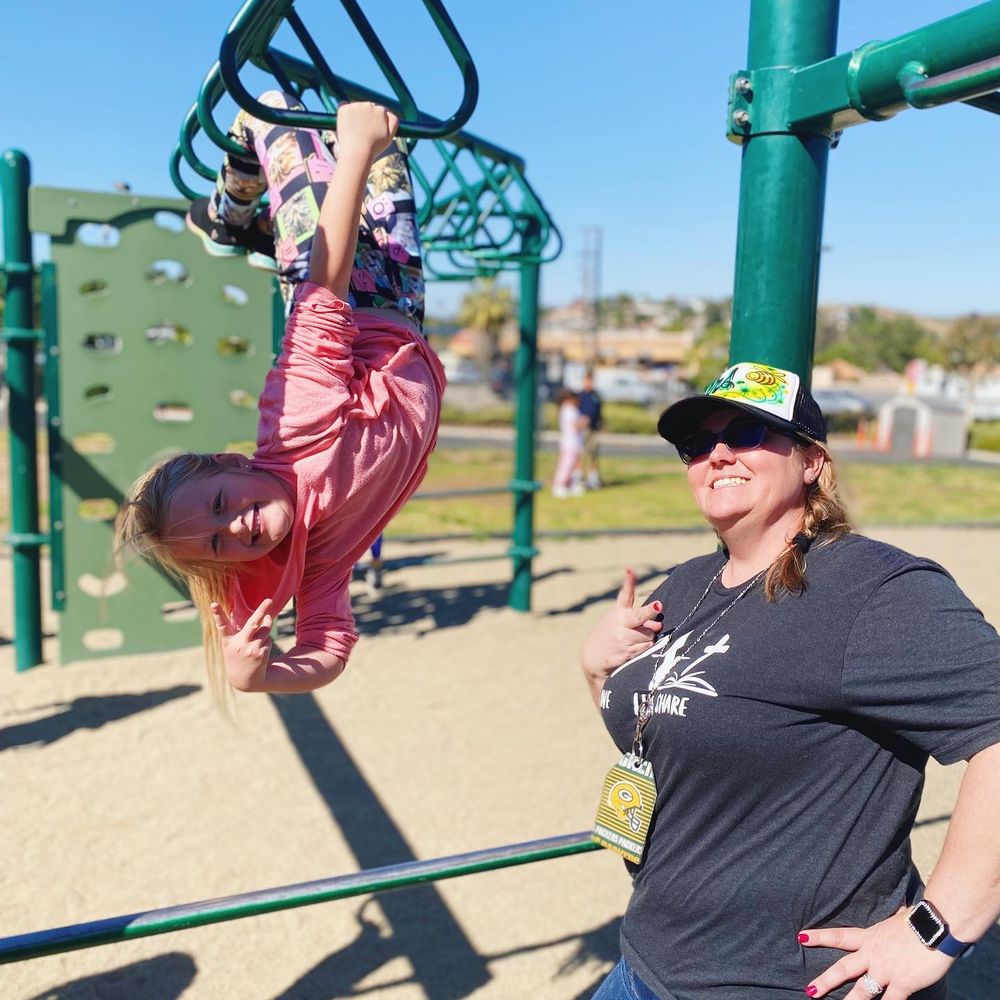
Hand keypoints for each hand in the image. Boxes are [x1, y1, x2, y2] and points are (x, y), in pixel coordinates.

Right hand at [210, 598, 273, 692]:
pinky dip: (266, 642)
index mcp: (228, 640)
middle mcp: (239, 644)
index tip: (214, 604)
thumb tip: (262, 614)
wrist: (245, 680)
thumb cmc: (236, 657)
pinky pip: (269, 639)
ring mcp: (251, 649)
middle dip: (262, 610)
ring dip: (265, 629)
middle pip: (253, 623)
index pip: (221, 625)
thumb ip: (243, 630)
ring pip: (265, 629)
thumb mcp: (232, 645)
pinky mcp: (261, 653)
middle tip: (269, 600)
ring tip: (256, 640)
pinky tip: (259, 652)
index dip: (217, 614)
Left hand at [335, 101, 398, 162]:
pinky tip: (346, 125)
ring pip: (356, 107)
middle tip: (363, 133)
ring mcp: (355, 105)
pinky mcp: (343, 108)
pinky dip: (344, 113)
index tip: (371, 133)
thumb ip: (392, 121)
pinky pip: (343, 105)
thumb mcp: (389, 136)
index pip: (378, 111)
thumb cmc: (374, 147)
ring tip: (355, 132)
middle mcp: (369, 105)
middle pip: (367, 107)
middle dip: (365, 117)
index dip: (374, 122)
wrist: (357, 153)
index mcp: (381, 111)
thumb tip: (387, 111)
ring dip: (355, 115)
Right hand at [580, 569, 662, 703]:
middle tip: (659, 605)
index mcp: (618, 612)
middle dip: (649, 611)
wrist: (593, 657)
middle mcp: (620, 623)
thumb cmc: (612, 634)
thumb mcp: (620, 622)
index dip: (629, 582)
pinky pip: (646, 647)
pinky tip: (635, 647)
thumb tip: (659, 625)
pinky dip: (645, 647)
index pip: (625, 595)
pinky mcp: (626, 652)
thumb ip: (639, 620)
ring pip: (649, 634)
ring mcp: (622, 639)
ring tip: (637, 638)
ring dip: (648, 636)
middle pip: (639, 616)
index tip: (630, 571)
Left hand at [800, 907, 952, 998]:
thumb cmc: (920, 919)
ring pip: (863, 991)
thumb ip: (895, 917)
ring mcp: (886, 971)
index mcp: (870, 936)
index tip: (802, 937)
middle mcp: (873, 955)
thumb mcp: (899, 916)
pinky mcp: (903, 984)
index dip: (820, 937)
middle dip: (826, 980)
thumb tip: (901, 908)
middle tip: (809, 990)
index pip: (839, 936)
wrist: (935, 927)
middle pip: (844, 969)